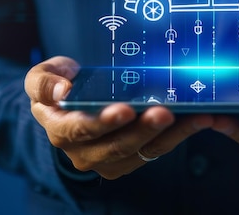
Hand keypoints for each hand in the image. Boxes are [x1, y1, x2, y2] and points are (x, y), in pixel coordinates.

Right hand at [24, 56, 212, 178]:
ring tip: (195, 118)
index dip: (104, 122)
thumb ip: (45, 82)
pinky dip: (179, 136)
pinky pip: (156, 150)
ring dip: (171, 136)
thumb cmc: (58, 86)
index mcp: (61, 130)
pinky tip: (197, 120)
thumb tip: (62, 91)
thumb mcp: (40, 78)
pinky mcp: (130, 159)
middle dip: (144, 130)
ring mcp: (108, 159)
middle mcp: (84, 152)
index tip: (126, 110)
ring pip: (143, 151)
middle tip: (166, 113)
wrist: (67, 107)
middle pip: (118, 145)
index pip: (82, 129)